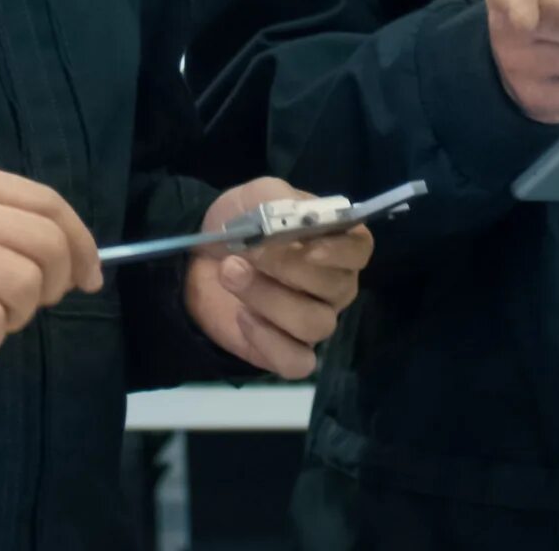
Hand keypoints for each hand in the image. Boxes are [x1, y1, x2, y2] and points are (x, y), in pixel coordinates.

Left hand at [184, 177, 373, 379]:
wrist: (198, 259)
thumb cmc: (239, 224)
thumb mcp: (255, 196)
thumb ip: (277, 200)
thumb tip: (294, 221)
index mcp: (335, 244)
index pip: (359, 249)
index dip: (340, 250)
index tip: (309, 246)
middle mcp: (334, 286)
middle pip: (337, 288)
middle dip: (289, 268)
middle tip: (250, 251)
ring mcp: (314, 322)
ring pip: (316, 324)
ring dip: (269, 299)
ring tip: (232, 274)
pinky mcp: (288, 352)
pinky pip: (297, 362)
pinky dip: (269, 340)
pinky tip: (243, 317)